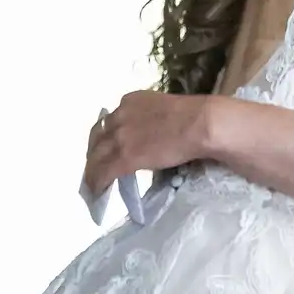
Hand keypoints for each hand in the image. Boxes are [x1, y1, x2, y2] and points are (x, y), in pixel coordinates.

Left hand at [84, 92, 216, 195]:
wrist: (200, 123)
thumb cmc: (194, 116)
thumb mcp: (163, 109)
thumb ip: (150, 120)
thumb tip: (150, 138)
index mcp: (131, 101)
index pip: (110, 120)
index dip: (107, 136)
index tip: (109, 146)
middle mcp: (120, 116)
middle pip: (98, 137)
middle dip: (95, 153)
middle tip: (96, 166)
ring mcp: (120, 137)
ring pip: (96, 156)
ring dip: (93, 170)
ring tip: (93, 183)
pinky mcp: (124, 157)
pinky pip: (103, 173)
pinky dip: (97, 183)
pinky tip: (98, 192)